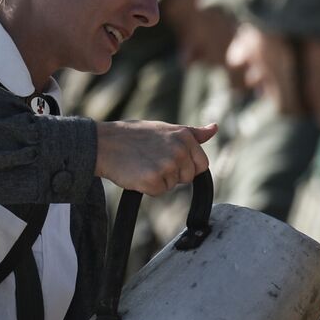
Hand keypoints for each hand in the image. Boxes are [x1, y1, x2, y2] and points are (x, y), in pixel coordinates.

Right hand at [94, 120, 215, 194]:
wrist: (105, 144)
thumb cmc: (135, 136)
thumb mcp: (166, 129)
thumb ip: (192, 133)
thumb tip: (214, 128)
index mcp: (185, 136)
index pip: (202, 164)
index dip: (186, 166)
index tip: (168, 158)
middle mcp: (180, 150)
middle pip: (188, 177)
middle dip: (173, 174)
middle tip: (152, 160)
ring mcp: (167, 165)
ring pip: (172, 185)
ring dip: (159, 180)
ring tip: (143, 164)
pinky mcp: (154, 180)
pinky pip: (158, 192)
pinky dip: (147, 187)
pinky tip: (137, 172)